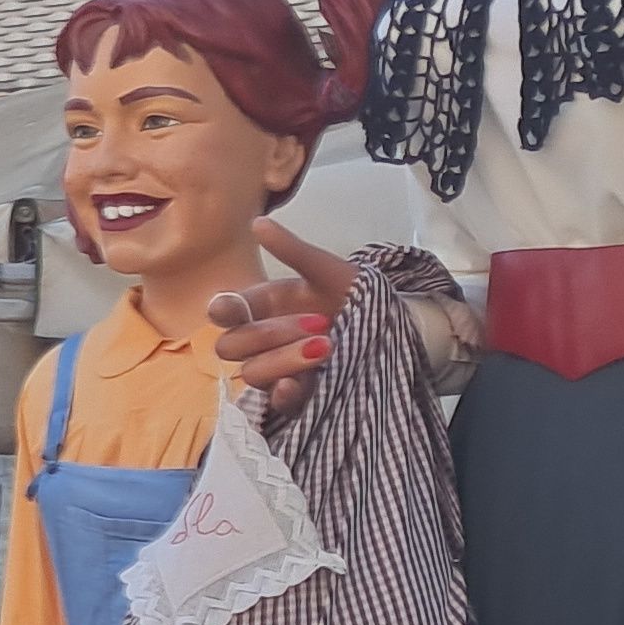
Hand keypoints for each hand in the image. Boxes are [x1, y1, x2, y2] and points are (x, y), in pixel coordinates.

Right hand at [206, 221, 366, 419]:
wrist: (399, 331)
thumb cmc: (361, 298)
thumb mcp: (331, 272)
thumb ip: (294, 252)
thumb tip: (258, 223)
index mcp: (265, 306)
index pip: (225, 311)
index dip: (223, 310)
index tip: (235, 309)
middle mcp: (264, 339)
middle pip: (232, 346)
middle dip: (269, 334)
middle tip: (318, 323)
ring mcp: (278, 369)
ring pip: (253, 373)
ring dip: (284, 359)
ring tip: (327, 347)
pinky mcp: (297, 395)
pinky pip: (275, 401)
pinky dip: (283, 392)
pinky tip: (299, 383)